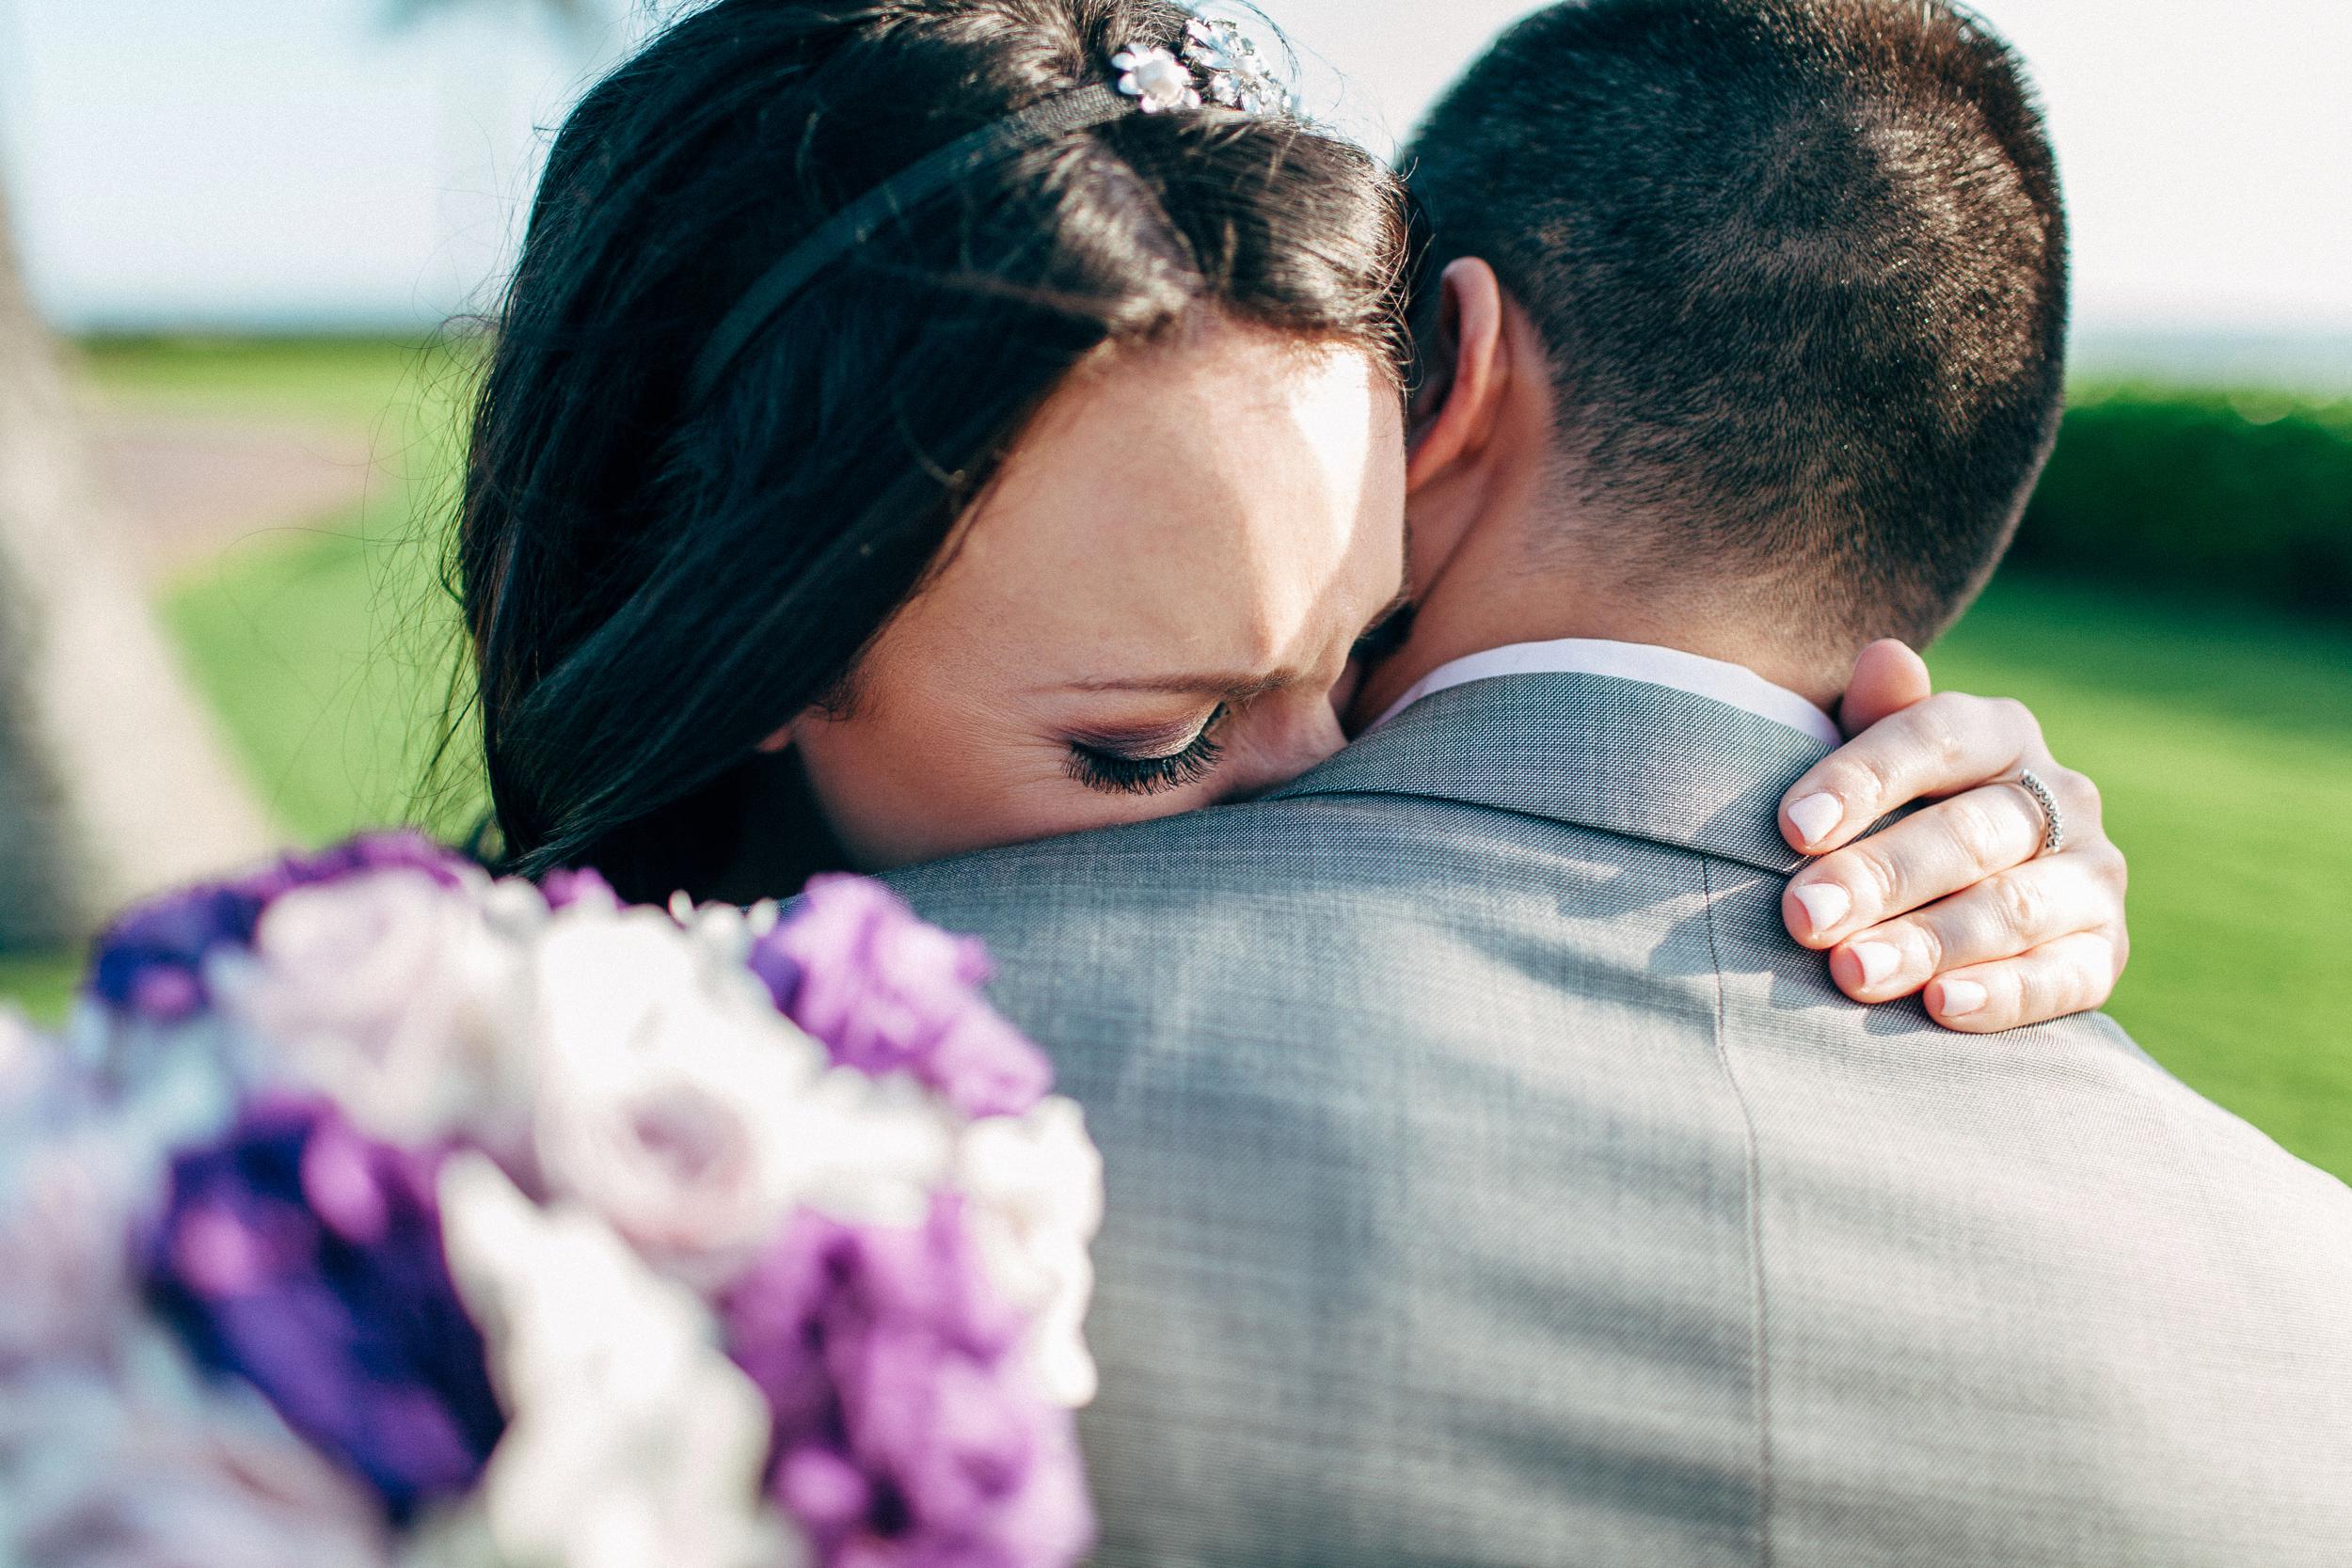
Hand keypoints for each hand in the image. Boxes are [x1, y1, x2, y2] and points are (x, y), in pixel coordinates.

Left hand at [1777, 641, 2129, 1032]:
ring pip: (2011, 906)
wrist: (1952, 894)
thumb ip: (1872, 717)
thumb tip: (1883, 658)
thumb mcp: (1869, 760)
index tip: (1791, 828)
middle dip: (1878, 877)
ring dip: (1928, 941)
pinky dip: (2003, 994)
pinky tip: (1940, 1007)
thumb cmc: (1884, 815)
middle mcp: (2061, 794)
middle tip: (1803, 917)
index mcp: (2000, 731)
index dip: (1861, 779)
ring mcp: (2092, 874)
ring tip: (1852, 972)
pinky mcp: (2105, 950)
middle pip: (1967, 832)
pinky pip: (2062, 976)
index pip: (1934, 737)